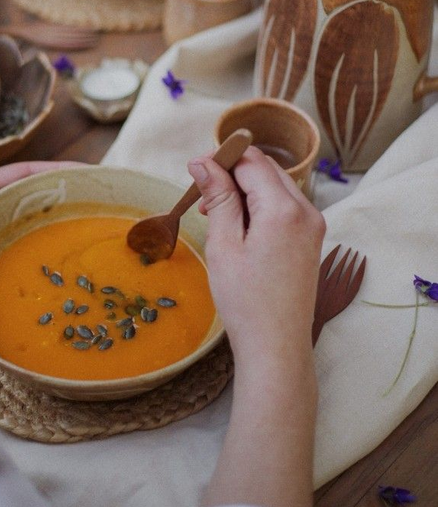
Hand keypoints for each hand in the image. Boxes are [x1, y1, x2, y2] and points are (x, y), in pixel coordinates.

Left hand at [0, 117, 81, 324]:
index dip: (52, 171)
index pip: (22, 176)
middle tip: (98, 200)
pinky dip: (41, 262)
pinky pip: (19, 265)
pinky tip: (65, 266)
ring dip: (57, 230)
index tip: (83, 171)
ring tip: (91, 230)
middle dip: (63, 198)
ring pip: (30, 234)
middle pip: (32, 204)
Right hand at [189, 147, 324, 506]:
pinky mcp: (311, 240)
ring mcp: (313, 226)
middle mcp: (307, 211)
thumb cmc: (246, 301)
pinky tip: (239, 228)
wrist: (276, 347)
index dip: (221, 159)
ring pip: (275, 187)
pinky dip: (260, 207)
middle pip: (267, 170)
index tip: (194, 171)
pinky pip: (284, 207)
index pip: (252, 162)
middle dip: (232, 174)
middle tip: (202, 197)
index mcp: (284, 208)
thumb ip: (217, 197)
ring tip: (216, 215)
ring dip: (245, 191)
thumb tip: (203, 162)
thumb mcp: (224, 244)